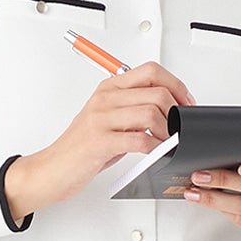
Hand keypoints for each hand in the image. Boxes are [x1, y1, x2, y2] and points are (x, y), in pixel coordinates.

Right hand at [4, 62, 194, 219]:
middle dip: (176, 110)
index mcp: (109, 89)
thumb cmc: (83, 147)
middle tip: (180, 127)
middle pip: (156, 91)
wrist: (53, 169)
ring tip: (167, 142)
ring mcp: (101, 119)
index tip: (186, 102)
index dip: (176, 85)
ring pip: (151, 112)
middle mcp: (105, 99)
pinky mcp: (100, 141)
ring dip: (168, 131)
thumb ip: (134, 110)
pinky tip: (156, 153)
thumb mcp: (110, 121)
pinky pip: (140, 139)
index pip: (151, 71)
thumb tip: (169, 110)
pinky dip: (156, 147)